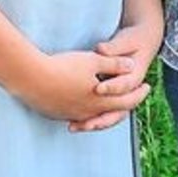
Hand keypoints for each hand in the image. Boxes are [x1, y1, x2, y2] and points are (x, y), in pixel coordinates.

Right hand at [22, 49, 151, 129]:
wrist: (30, 78)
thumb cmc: (63, 67)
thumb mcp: (93, 61)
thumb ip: (114, 64)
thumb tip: (132, 65)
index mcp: (100, 101)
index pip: (127, 101)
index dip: (139, 94)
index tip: (147, 87)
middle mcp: (87, 113)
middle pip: (112, 112)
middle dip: (125, 103)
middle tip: (133, 96)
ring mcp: (70, 115)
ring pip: (92, 115)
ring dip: (103, 109)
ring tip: (107, 101)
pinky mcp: (55, 114)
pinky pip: (75, 115)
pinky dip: (84, 110)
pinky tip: (81, 102)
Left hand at [72, 17, 163, 132]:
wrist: (145, 42)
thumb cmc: (134, 41)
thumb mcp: (124, 42)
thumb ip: (113, 49)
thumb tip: (102, 49)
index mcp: (135, 75)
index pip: (124, 85)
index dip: (111, 87)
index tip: (98, 89)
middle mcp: (129, 90)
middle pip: (115, 110)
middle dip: (99, 118)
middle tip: (84, 124)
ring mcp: (120, 95)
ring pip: (108, 115)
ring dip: (92, 122)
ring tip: (73, 126)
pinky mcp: (112, 97)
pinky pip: (101, 114)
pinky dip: (88, 120)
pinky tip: (71, 123)